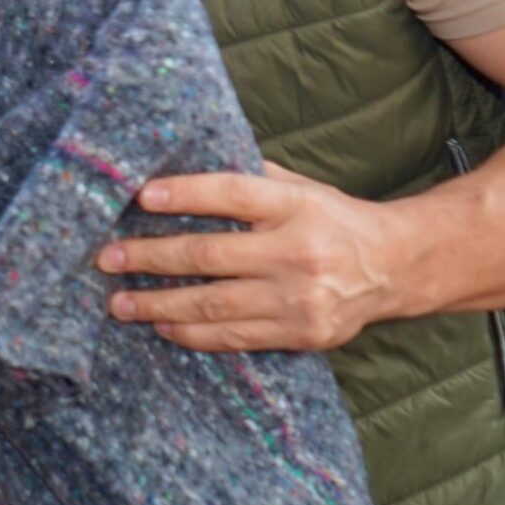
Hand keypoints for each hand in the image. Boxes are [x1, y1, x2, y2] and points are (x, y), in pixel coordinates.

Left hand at [97, 165, 405, 352]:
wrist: (396, 266)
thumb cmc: (332, 219)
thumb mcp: (299, 188)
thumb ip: (249, 180)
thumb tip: (180, 167)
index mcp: (296, 205)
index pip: (232, 194)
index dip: (185, 193)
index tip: (141, 196)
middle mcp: (298, 252)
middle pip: (210, 256)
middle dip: (150, 259)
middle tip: (107, 259)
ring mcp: (301, 298)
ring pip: (214, 305)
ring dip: (159, 305)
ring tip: (120, 302)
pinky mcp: (302, 334)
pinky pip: (235, 337)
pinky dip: (193, 333)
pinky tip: (163, 326)